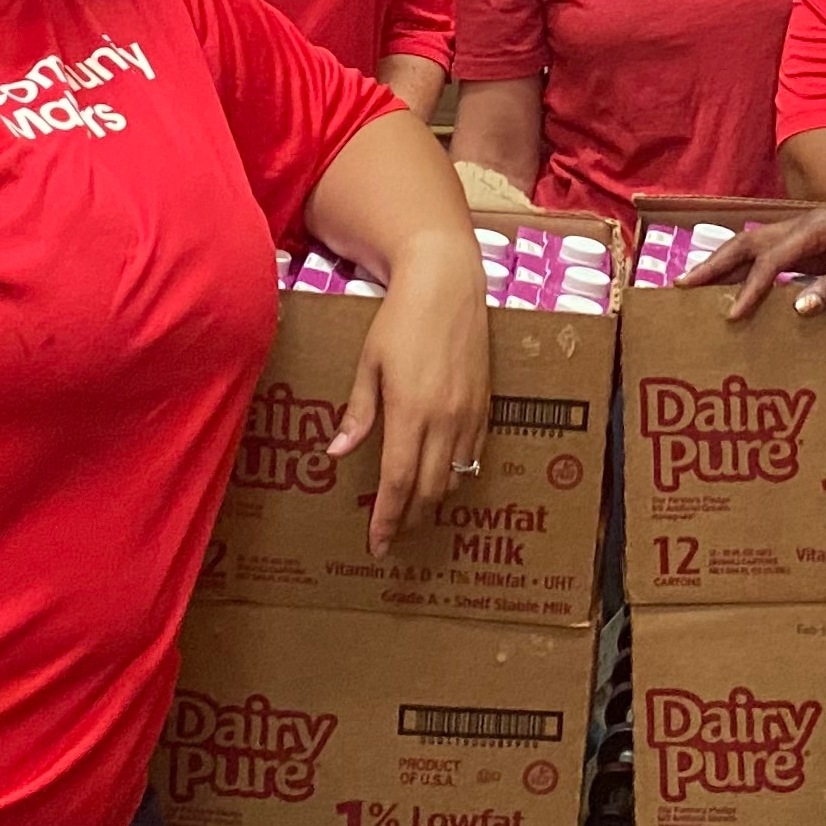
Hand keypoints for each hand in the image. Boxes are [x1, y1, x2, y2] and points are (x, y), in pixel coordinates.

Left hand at [343, 257, 490, 554]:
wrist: (447, 282)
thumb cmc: (400, 318)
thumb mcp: (369, 362)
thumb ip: (359, 412)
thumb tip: (339, 453)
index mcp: (410, 411)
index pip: (398, 482)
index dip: (387, 519)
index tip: (377, 543)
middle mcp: (445, 419)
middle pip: (430, 490)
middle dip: (411, 520)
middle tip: (393, 536)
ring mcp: (469, 412)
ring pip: (456, 476)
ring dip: (434, 499)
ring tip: (414, 509)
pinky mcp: (486, 402)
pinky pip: (475, 453)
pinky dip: (457, 472)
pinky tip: (442, 474)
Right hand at [692, 203, 825, 323]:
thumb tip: (797, 307)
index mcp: (820, 225)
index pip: (773, 257)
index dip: (751, 287)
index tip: (733, 313)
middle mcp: (807, 222)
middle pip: (749, 240)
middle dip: (715, 263)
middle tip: (682, 284)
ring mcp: (808, 229)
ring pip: (755, 242)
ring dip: (724, 261)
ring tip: (695, 281)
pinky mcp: (814, 240)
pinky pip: (771, 250)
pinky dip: (747, 264)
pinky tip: (735, 281)